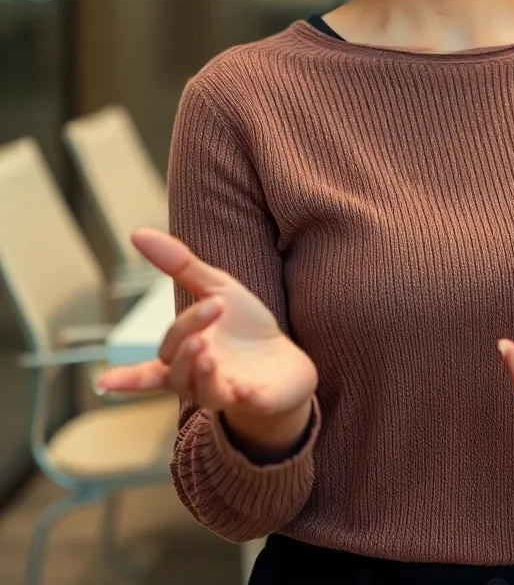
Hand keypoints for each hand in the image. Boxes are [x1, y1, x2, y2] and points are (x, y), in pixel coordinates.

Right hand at [97, 228, 317, 419]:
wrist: (287, 362)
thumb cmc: (245, 328)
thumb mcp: (217, 288)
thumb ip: (180, 265)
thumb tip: (137, 233)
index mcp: (183, 354)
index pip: (150, 369)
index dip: (127, 379)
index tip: (104, 382)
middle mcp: (196, 378)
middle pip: (176, 359)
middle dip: (187, 331)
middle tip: (214, 305)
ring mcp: (224, 391)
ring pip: (198, 388)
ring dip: (197, 368)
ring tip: (204, 348)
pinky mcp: (254, 399)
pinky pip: (241, 401)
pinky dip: (240, 394)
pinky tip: (244, 388)